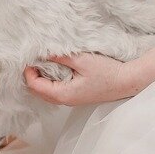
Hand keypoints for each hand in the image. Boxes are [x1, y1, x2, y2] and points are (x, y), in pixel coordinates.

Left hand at [23, 52, 140, 105]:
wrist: (127, 82)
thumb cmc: (107, 72)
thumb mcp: (82, 60)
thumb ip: (61, 57)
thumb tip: (45, 52)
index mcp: (64, 94)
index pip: (36, 86)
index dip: (29, 73)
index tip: (28, 59)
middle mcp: (66, 100)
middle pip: (39, 92)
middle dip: (32, 77)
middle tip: (31, 61)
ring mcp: (72, 100)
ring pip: (48, 93)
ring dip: (41, 80)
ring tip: (40, 64)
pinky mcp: (78, 96)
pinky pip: (58, 91)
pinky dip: (51, 82)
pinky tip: (54, 70)